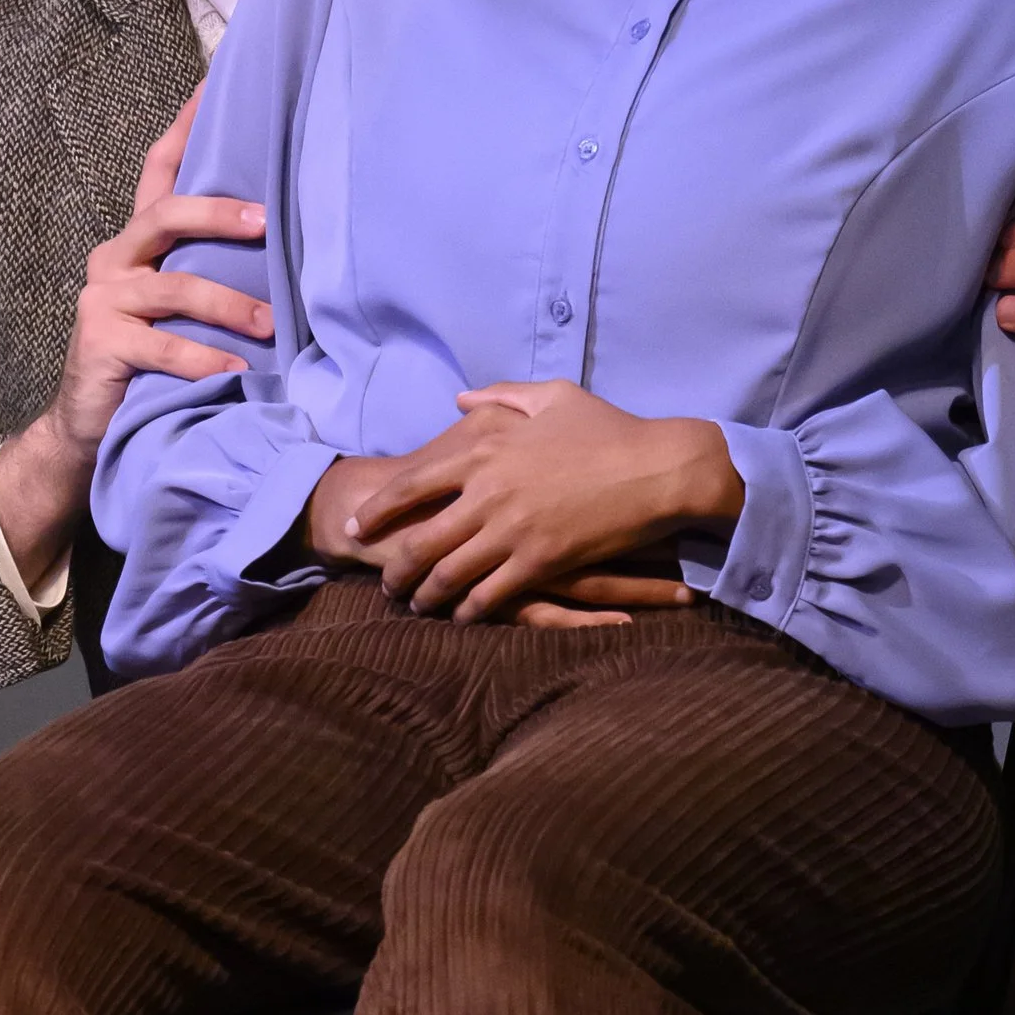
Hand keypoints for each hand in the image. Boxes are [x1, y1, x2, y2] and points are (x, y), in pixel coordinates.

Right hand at [0, 92, 268, 588]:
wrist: (86, 426)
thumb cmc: (147, 363)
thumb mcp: (177, 308)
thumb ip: (208, 271)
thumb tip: (281, 242)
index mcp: (134, 244)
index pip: (157, 172)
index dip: (183, 128)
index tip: (212, 81)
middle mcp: (114, 260)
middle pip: (166, 214)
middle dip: (218, 212)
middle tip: (266, 222)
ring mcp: (103, 301)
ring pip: (174, 288)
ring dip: (230, 306)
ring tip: (272, 324)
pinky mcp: (100, 344)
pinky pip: (162, 348)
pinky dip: (204, 362)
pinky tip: (236, 375)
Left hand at [347, 381, 740, 623]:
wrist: (658, 468)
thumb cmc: (609, 429)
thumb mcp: (553, 396)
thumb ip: (501, 396)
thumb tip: (461, 400)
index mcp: (484, 450)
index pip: (410, 483)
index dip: (378, 509)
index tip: (357, 525)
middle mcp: (488, 492)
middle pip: (419, 539)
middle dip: (395, 567)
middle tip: (385, 582)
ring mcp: (511, 529)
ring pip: (448, 574)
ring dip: (426, 595)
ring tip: (416, 606)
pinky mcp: (539, 561)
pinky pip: (488, 595)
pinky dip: (468, 610)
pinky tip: (460, 618)